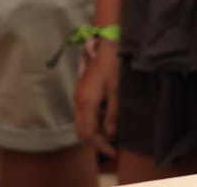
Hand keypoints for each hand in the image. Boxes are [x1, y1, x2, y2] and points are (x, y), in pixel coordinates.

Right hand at [73, 40, 120, 156]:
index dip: (101, 145)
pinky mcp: (82, 91)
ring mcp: (78, 95)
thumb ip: (113, 113)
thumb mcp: (118, 90)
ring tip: (112, 136)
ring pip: (82, 122)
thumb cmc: (113, 64)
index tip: (114, 152)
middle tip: (113, 147)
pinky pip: (84, 113)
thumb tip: (111, 133)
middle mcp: (78, 101)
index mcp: (86, 102)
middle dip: (96, 141)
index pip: (88, 133)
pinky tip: (107, 120)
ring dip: (94, 132)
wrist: (105, 43)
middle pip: (82, 130)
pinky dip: (94, 122)